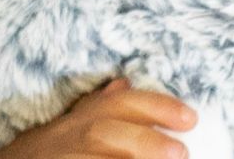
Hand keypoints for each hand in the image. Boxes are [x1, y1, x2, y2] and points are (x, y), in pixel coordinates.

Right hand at [0, 78, 195, 158]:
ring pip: (92, 158)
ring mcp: (57, 158)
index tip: (191, 118)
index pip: (115, 104)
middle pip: (102, 131)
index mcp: (73, 123)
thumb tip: (124, 82)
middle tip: (181, 151)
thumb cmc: (42, 153)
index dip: (154, 106)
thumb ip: (94, 107)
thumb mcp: (64, 126)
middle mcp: (63, 139)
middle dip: (142, 139)